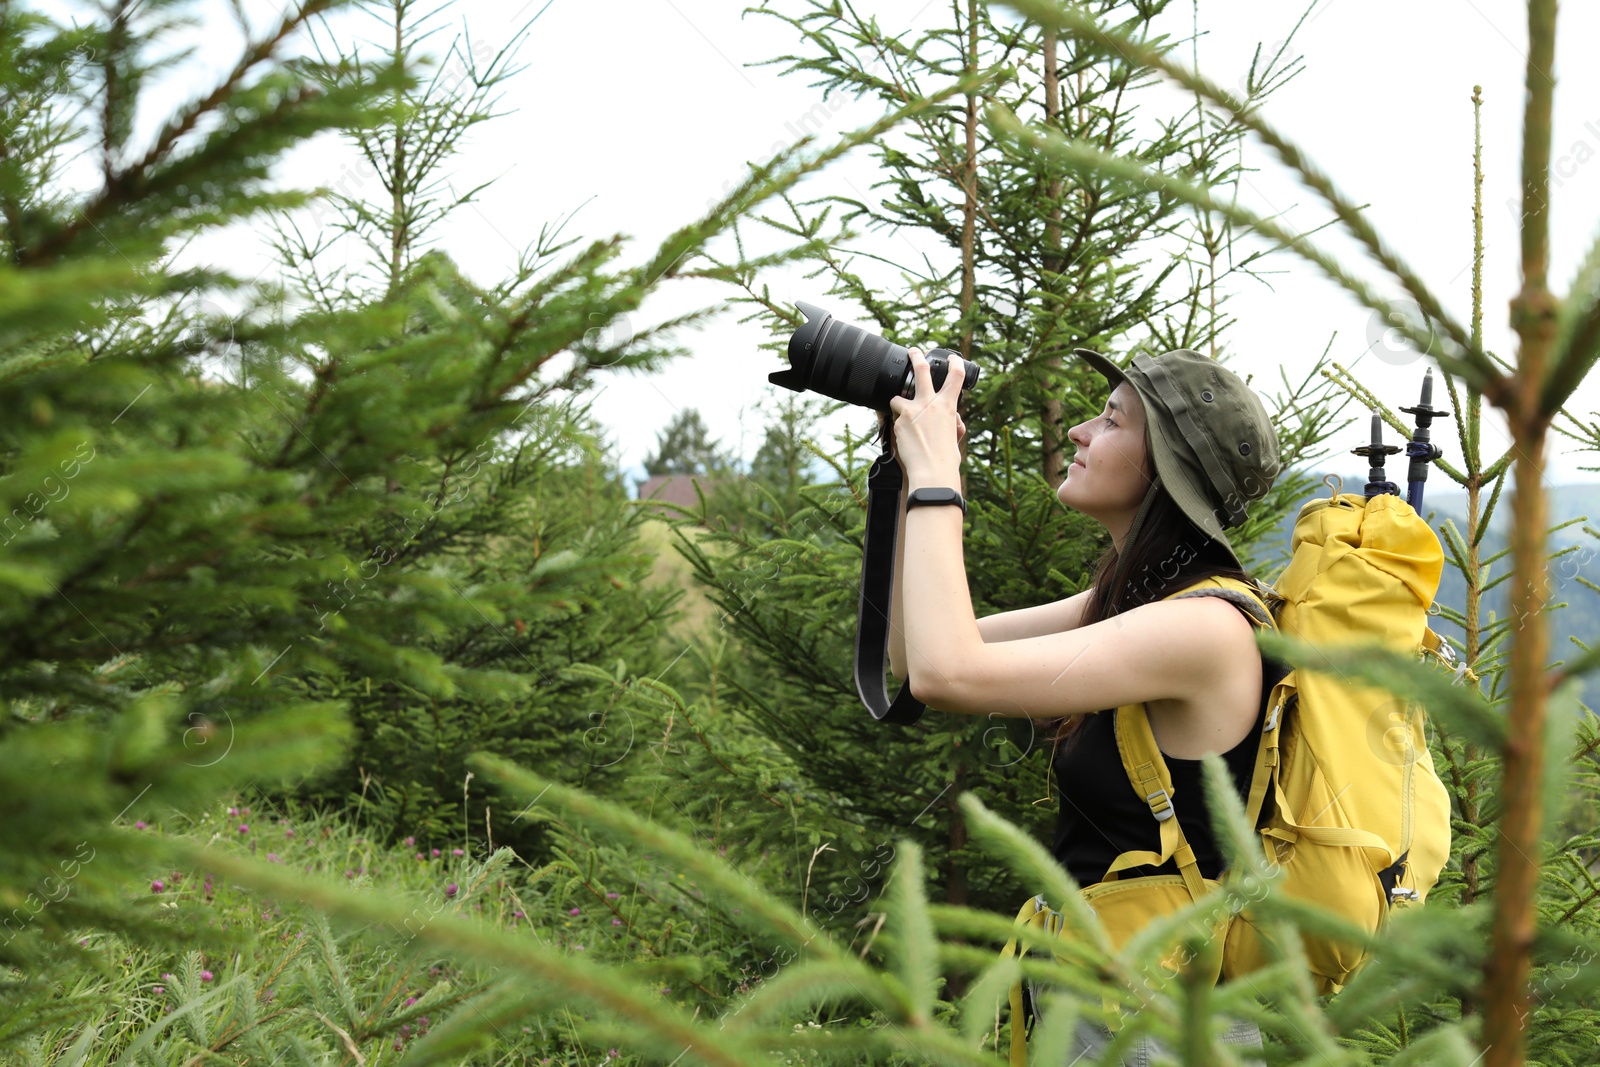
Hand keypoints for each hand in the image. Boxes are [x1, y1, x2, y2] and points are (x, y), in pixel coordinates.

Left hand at [887, 347, 965, 488]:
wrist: (932, 471)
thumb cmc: (946, 459)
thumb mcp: (954, 436)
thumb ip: (952, 423)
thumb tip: (951, 419)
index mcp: (948, 406)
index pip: (956, 376)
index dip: (955, 363)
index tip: (952, 359)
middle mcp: (930, 403)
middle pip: (921, 370)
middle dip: (917, 356)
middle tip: (914, 351)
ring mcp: (912, 410)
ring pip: (898, 397)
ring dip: (898, 402)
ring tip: (900, 412)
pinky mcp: (899, 421)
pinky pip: (894, 418)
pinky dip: (897, 425)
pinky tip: (902, 437)